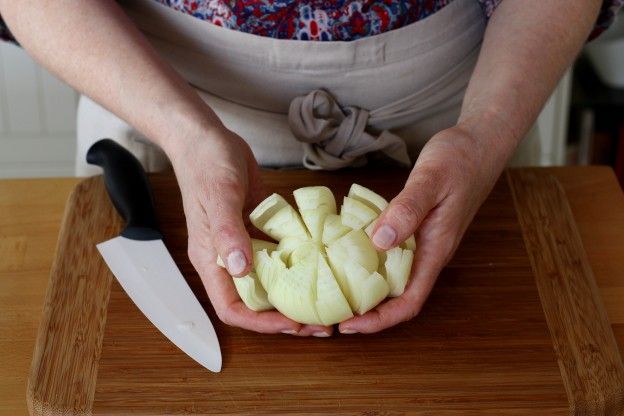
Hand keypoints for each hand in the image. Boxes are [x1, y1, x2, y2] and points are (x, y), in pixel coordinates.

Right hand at [167, 125, 332, 336]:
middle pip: (255, 302)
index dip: (260, 323)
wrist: (208, 138)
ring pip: (270, 282)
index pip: (231, 308)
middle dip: (285, 317)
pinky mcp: (258, 230)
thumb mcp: (219, 196)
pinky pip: (279, 255)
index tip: (292, 325)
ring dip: (296, 294)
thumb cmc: (206, 164)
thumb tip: (239, 269)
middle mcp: (227, 259)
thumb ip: (227, 233)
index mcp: (211, 259)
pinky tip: (322, 265)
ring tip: (328, 300)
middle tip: (322, 321)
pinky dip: (298, 265)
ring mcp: (244, 244)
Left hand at [338, 122, 514, 333]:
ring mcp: (423, 242)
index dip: (380, 320)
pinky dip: (369, 262)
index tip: (349, 326)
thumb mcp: (431, 179)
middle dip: (367, 313)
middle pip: (399, 298)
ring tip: (334, 292)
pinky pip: (391, 255)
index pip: (410, 301)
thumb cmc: (459, 160)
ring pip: (394, 279)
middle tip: (331, 314)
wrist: (478, 144)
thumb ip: (408, 210)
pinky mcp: (416, 229)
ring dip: (367, 291)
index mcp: (436, 249)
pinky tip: (347, 255)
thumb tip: (379, 242)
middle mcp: (429, 253)